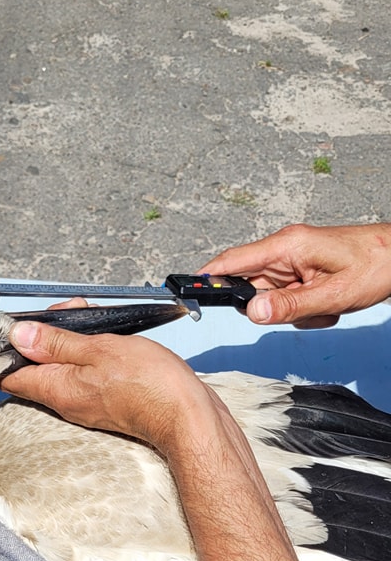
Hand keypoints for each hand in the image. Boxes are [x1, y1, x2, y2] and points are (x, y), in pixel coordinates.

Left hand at [2, 318, 206, 451]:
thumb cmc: (150, 385)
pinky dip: (89, 355)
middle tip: (68, 314)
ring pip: (63, 370)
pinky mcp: (107, 402)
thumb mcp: (98, 349)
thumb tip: (18, 336)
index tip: (21, 326)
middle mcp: (67, 402)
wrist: (187, 417)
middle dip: (45, 336)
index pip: (10, 375)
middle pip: (37, 368)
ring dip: (70, 342)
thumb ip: (56, 342)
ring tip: (92, 322)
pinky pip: (85, 376)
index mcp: (57, 389)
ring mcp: (87, 404)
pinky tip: (107, 341)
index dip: (8, 349)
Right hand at [203, 222, 390, 327]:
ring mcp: (294, 261)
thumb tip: (253, 314)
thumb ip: (290, 306)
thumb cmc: (373, 265)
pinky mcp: (303, 271)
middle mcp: (285, 251)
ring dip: (294, 311)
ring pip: (272, 298)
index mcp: (286, 247)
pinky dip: (306, 309)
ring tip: (324, 306)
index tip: (188, 294)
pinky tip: (327, 305)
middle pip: (252, 288)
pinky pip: (289, 298)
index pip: (232, 262)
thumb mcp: (332, 294)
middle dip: (272, 308)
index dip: (207, 279)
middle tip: (304, 310)